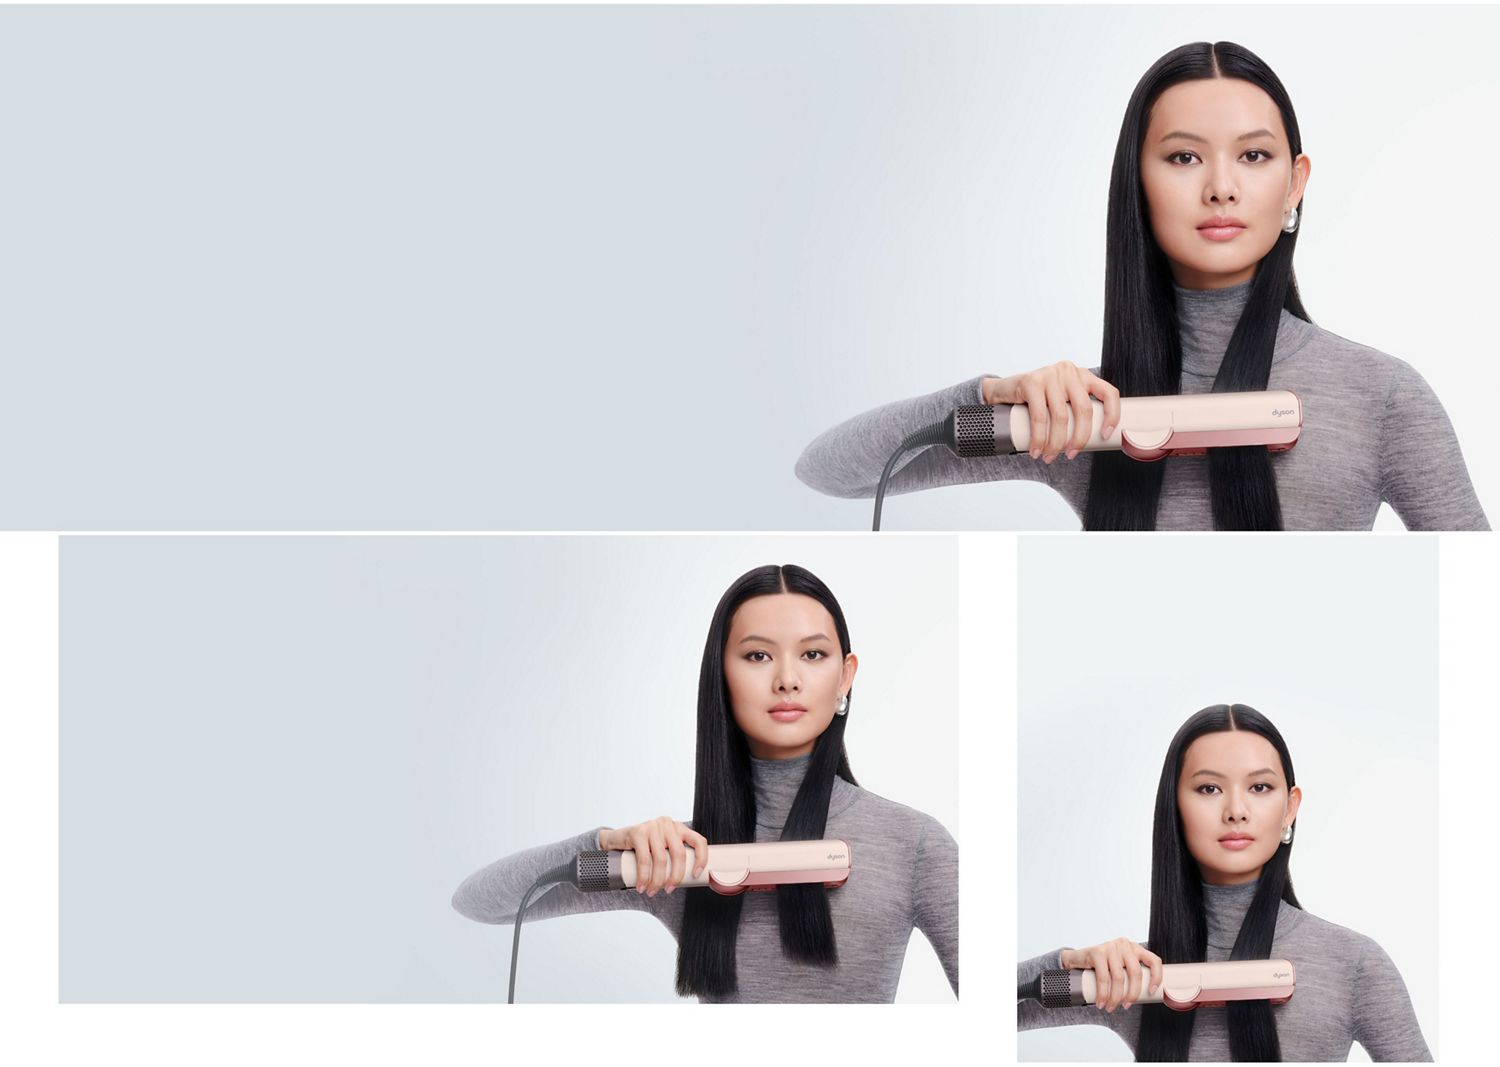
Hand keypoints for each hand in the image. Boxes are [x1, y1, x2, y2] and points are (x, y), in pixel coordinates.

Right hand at [597, 817, 708, 896]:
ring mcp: (653, 826)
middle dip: (675, 877)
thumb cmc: (644, 849)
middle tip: (669, 890)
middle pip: (679, 853)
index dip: (701, 859)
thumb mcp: (662, 849)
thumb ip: (672, 857)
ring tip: (652, 891)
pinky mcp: (638, 832)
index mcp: (679, 828)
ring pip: (661, 859)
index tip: (695, 875)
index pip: (698, 841)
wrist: (616, 841)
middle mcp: (668, 824)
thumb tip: (686, 882)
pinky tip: (641, 886)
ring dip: (657, 881)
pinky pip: (644, 859)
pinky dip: (643, 876)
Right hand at [980, 362, 1120, 461]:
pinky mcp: (1031, 381)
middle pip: (1084, 409)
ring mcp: (1050, 374)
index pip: (1108, 393)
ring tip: (1050, 456)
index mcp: (1083, 376)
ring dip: (1056, 443)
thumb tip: (1091, 443)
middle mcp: (1069, 371)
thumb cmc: (1037, 402)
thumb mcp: (1061, 401)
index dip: (1112, 415)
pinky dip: (1038, 438)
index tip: (1105, 435)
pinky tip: (1036, 449)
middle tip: (1071, 454)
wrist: (1003, 391)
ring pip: (1061, 416)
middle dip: (1079, 438)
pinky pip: (1039, 416)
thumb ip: (1074, 411)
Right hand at [1060, 937, 1162, 1012]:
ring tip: (1111, 1007)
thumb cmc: (1103, 967)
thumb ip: (1131, 975)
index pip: (1154, 961)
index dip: (1157, 977)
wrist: (1078, 959)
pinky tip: (1101, 1002)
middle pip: (1136, 972)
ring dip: (1115, 997)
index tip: (1151, 992)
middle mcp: (1125, 945)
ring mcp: (1111, 947)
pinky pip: (1103, 977)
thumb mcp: (1121, 967)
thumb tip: (1145, 998)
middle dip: (1132, 994)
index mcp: (1135, 948)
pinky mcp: (1097, 952)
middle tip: (1126, 1006)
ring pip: (1119, 978)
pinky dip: (1103, 994)